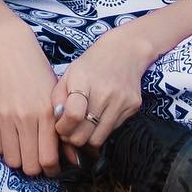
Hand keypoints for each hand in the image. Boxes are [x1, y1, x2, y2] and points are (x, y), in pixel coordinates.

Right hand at [0, 19, 70, 177]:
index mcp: (46, 114)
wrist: (6, 44)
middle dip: (35, 168)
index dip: (51, 170)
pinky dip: (4, 146)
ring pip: (12, 160)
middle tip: (37, 159)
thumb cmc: (35, 68)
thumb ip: (62, 128)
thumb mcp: (54, 95)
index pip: (49, 160)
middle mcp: (25, 118)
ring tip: (22, 149)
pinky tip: (10, 135)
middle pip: (30, 166)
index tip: (51, 167)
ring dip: (18, 159)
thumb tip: (73, 159)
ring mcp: (4, 116)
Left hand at [51, 29, 147, 149]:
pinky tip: (97, 120)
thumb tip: (58, 122)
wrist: (125, 51)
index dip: (62, 128)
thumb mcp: (69, 74)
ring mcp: (121, 102)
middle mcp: (104, 92)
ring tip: (81, 129)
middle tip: (68, 132)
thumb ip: (58, 97)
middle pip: (85, 134)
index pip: (73, 115)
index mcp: (83, 80)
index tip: (59, 127)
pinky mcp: (133, 108)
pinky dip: (101, 130)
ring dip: (87, 139)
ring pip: (99, 139)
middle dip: (72, 138)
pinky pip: (112, 130)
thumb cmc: (91, 64)